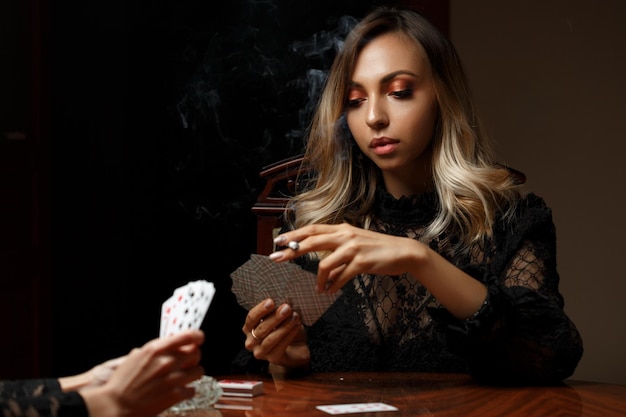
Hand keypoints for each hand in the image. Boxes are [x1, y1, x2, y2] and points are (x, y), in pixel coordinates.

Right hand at [80, 330, 204, 416]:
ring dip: (192, 374)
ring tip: (183, 378)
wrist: (116, 405)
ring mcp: (173, 378)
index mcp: (156, 349)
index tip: (199, 338)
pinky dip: (187, 391)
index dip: (196, 336)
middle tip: (188, 363)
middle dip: (193, 357)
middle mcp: (167, 361)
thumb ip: (153, 350)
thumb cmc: (122, 383)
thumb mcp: (135, 358)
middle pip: (196, 352)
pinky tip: (177, 392)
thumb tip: (165, 345)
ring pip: (198, 371)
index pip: (187, 336)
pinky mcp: (176, 395)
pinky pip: (192, 389)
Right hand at [243, 298, 308, 369]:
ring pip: (270, 339)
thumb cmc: (286, 330)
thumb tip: (282, 300)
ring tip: (294, 317)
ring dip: (283, 326)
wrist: (296, 349)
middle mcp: (251, 342)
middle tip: (287, 308)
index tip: (271, 301)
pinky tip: (296, 326)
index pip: (251, 318)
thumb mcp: (280, 318)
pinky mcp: (273, 359)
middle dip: (275, 317)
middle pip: (261, 328)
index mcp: (249, 329)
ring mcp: (260, 352)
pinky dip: (289, 334)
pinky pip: (280, 346)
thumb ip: (277, 311)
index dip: (260, 310)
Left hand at [272, 223, 424, 291]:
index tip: (279, 241)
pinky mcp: (362, 262)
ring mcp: (354, 248)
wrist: (404, 251)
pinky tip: (331, 290)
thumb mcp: (355, 246)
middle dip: (291, 250)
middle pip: (312, 240)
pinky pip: (341, 276)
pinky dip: (333, 285)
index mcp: (342, 229)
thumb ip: (337, 255)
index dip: (294, 235)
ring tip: (319, 288)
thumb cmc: (378, 250)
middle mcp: (345, 235)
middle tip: (276, 258)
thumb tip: (324, 274)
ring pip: (325, 263)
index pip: (313, 229)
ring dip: (318, 279)